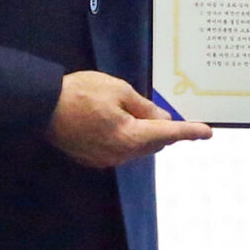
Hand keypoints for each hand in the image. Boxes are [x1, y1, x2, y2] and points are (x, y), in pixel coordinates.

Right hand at [49, 71, 212, 167]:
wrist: (43, 107)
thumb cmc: (81, 93)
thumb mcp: (118, 90)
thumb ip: (144, 107)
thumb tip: (162, 120)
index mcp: (130, 136)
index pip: (168, 133)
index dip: (189, 131)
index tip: (207, 132)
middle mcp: (120, 154)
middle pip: (154, 144)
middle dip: (165, 131)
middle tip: (168, 114)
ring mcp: (106, 159)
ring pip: (138, 149)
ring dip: (146, 135)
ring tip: (140, 114)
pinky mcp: (94, 158)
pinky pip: (121, 150)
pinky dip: (128, 138)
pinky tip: (121, 123)